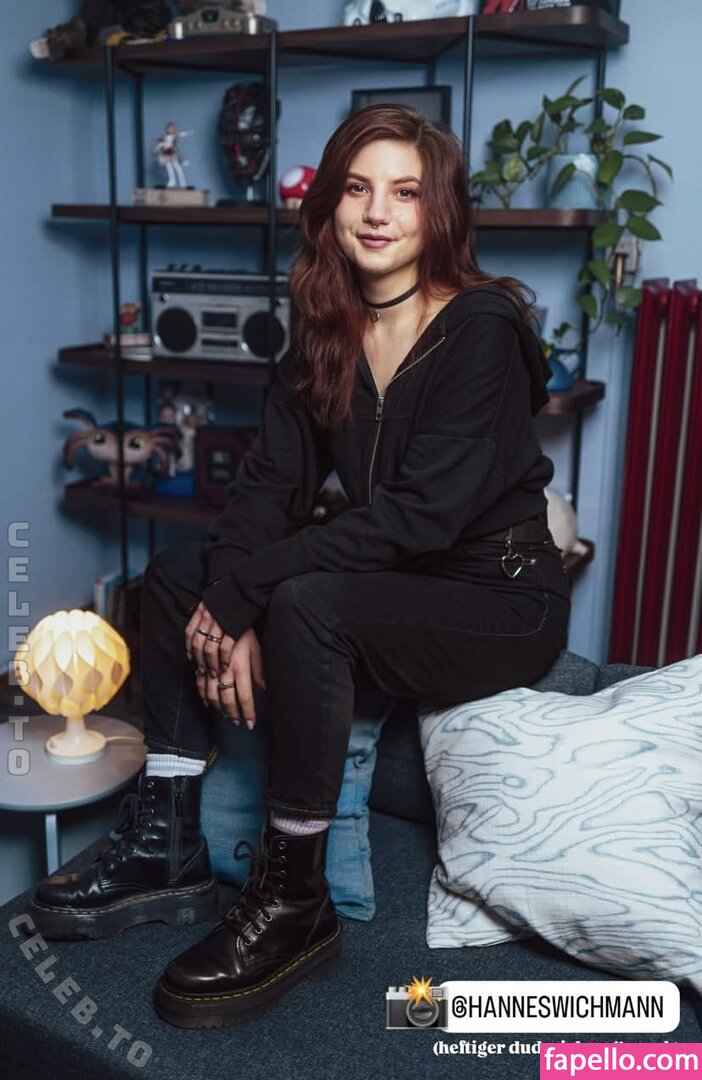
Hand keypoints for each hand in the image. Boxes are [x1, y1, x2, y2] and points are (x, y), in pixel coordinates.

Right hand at [185, 601, 265, 727]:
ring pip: (210, 691)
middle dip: (232, 713)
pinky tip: (206, 698)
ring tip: (224, 714)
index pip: (244, 697)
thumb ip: (259, 670)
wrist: (226, 605)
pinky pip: (198, 677)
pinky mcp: (199, 657)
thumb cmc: (245, 627)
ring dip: (217, 705)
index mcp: (239, 666)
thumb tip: (265, 688)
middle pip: (226, 698)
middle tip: (237, 722)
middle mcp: (223, 667)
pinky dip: (201, 690)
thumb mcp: (257, 648)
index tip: (249, 724)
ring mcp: (209, 662)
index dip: (247, 712)